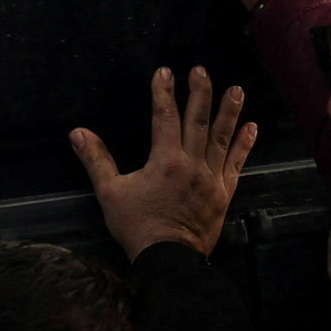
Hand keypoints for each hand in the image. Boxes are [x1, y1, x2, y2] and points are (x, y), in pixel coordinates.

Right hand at [72, 68, 257, 258]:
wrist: (169, 260)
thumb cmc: (137, 226)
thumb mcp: (110, 193)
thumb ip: (96, 160)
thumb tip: (78, 132)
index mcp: (165, 161)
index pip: (165, 118)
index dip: (164, 93)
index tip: (164, 71)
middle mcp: (192, 164)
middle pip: (197, 121)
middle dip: (199, 93)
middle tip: (201, 70)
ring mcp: (211, 178)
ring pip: (221, 139)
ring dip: (229, 112)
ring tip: (237, 90)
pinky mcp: (223, 193)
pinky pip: (236, 164)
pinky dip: (244, 146)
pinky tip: (252, 127)